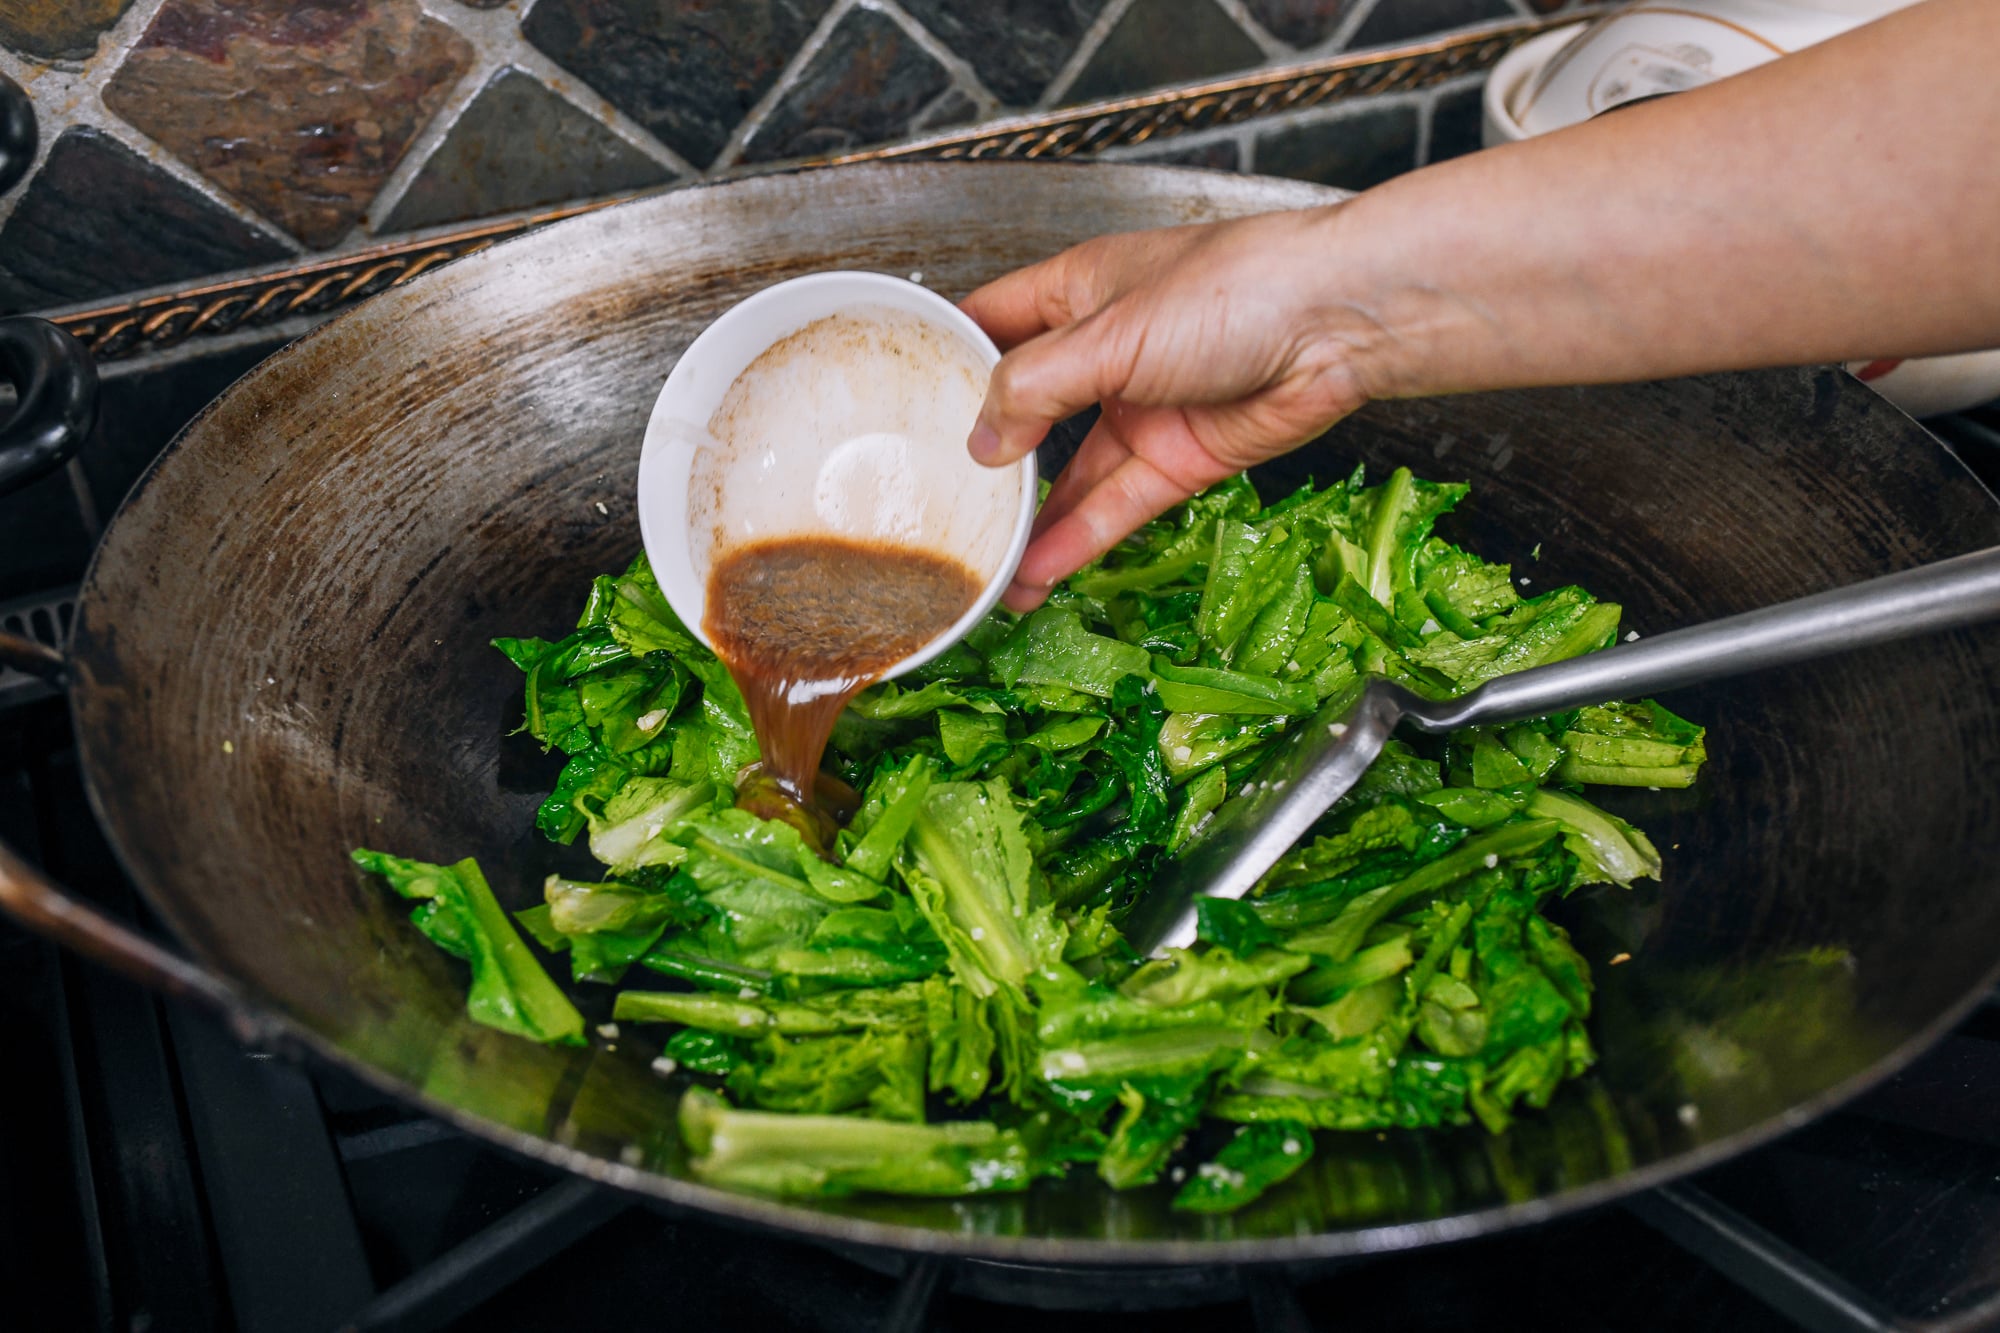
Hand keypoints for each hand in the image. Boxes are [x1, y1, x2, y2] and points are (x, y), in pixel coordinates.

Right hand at [961, 206, 1376, 610]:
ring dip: (1032, 520)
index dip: (950, 357)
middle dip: (988, 458)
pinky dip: (1079, 539)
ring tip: (987, 567)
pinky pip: (1117, 506)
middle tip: (938, 503)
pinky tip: (1040, 571)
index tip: (901, 403)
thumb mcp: (1110, 334)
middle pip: (1029, 410)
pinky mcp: (1181, 459)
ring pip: (1072, 474)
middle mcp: (1106, 351)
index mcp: (1079, 290)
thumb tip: (983, 441)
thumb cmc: (1235, 289)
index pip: (994, 322)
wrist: (1341, 322)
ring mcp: (1144, 409)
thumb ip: (1036, 387)